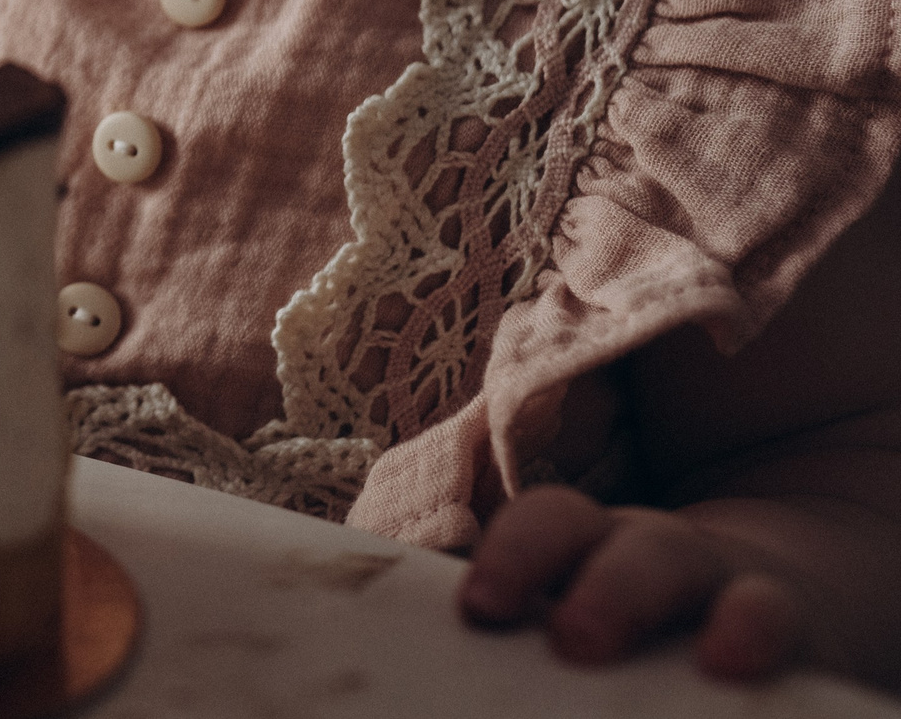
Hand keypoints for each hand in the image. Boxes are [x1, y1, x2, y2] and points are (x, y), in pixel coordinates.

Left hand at [460, 485, 807, 680]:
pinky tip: (728, 661)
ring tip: (583, 640)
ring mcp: (715, 579)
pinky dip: (750, 631)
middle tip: (495, 610)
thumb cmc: (647, 617)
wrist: (789, 591)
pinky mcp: (783, 618)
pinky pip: (771, 616)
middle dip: (535, 560)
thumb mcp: (584, 606)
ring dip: (621, 591)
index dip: (504, 553)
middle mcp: (641, 550)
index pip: (540, 522)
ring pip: (669, 561)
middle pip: (587, 529)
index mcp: (587, 547)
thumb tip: (395, 656)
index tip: (471, 607)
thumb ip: (513, 624)